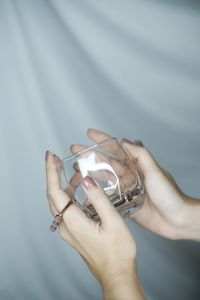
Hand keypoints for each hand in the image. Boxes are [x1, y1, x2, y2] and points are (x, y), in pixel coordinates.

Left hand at [45, 151, 144, 299]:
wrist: (117, 273)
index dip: (51, 172)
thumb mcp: (113, 221)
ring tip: (74, 170)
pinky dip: (70, 194)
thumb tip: (86, 180)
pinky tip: (82, 189)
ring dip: (64, 184)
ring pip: (59, 202)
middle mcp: (67, 225)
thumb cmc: (117, 252)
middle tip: (57, 159)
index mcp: (73, 221)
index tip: (50, 156)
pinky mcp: (75, 232)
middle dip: (53, 175)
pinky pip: (67, 208)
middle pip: (53, 195)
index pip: (55, 191)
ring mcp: (69, 230)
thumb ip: (98, 199)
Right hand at [71, 129, 199, 241]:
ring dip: (90, 172)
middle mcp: (130, 175)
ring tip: (75, 168)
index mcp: (136, 165)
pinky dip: (97, 192)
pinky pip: (108, 196)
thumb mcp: (156, 172)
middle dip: (90, 155)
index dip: (102, 140)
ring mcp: (126, 189)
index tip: (89, 133)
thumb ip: (141, 156)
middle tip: (75, 151)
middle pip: (106, 162)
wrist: (177, 220)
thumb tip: (124, 141)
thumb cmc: (171, 196)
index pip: (116, 149)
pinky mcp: (125, 203)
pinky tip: (87, 190)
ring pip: (104, 178)